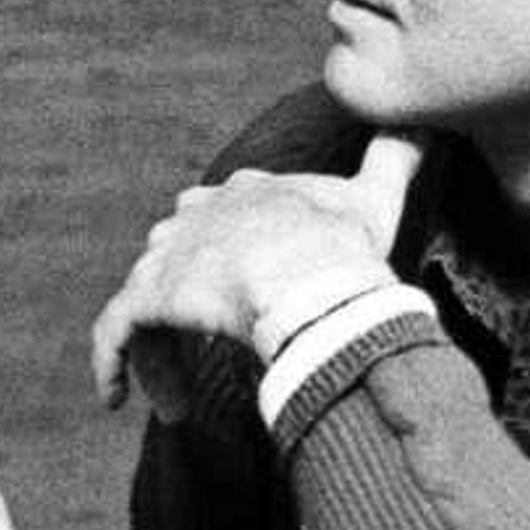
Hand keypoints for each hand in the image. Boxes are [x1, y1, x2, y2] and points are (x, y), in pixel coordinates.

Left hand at [89, 136, 420, 411]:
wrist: (318, 282)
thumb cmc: (347, 251)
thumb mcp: (376, 198)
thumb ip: (395, 159)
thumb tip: (421, 126)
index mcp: (243, 192)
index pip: (217, 222)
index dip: (223, 266)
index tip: (238, 306)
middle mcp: (197, 217)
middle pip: (176, 264)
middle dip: (183, 314)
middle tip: (203, 356)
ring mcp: (170, 255)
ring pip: (146, 306)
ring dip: (159, 356)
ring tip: (176, 404)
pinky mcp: (150, 296)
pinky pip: (113, 332)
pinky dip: (108, 364)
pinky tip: (112, 397)